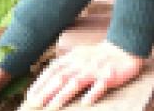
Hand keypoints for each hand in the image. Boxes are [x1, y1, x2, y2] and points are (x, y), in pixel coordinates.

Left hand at [23, 41, 143, 109]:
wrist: (124, 48)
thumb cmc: (98, 56)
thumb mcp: (78, 57)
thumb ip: (64, 67)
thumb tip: (46, 81)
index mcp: (72, 58)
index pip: (52, 71)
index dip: (40, 83)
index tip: (29, 96)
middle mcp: (80, 63)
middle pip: (60, 78)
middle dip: (46, 92)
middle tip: (34, 104)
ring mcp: (94, 70)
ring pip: (76, 82)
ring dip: (63, 95)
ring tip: (52, 107)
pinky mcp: (110, 76)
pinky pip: (100, 85)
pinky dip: (93, 93)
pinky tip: (86, 103)